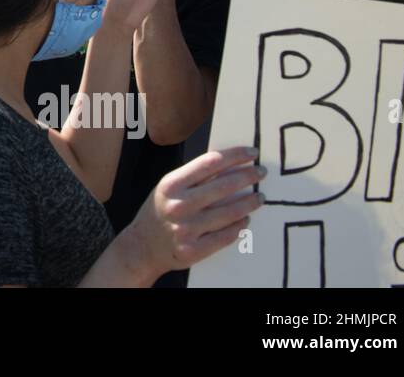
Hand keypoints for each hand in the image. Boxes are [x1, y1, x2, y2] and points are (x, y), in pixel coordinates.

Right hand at [122, 147, 263, 279]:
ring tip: (259, 197)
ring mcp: (186, 229)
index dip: (235, 155)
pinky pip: (225, 236)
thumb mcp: (168, 187)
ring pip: (229, 212)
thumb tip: (229, 164)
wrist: (142, 246)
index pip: (210, 163)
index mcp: (171, 185)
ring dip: (249, 202)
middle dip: (248, 176)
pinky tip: (246, 219)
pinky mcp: (193, 250)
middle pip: (224, 186)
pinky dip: (239, 227)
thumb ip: (193, 177)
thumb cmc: (160, 211)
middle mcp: (178, 205)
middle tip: (261, 172)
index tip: (252, 153)